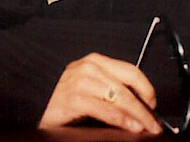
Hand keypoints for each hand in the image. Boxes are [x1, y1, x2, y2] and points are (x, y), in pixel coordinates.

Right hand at [39, 52, 161, 134]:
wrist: (33, 105)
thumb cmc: (62, 99)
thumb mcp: (89, 88)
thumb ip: (110, 90)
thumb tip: (138, 106)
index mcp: (95, 62)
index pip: (130, 70)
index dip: (146, 88)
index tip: (154, 103)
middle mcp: (89, 68)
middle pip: (128, 86)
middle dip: (145, 107)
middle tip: (155, 123)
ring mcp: (80, 82)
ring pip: (120, 98)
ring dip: (138, 115)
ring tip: (147, 127)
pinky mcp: (73, 99)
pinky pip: (105, 109)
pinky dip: (121, 119)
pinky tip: (130, 126)